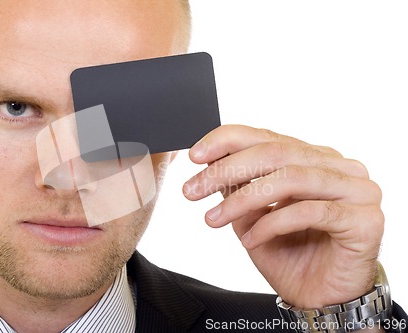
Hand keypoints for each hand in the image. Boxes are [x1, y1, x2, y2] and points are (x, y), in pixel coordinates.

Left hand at [183, 125, 382, 308]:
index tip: (194, 156)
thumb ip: (237, 187)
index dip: (228, 140)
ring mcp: (356, 190)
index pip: (268, 136)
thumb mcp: (252, 215)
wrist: (320, 298)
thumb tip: (207, 162)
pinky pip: (310, 212)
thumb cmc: (290, 254)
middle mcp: (337, 167)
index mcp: (312, 158)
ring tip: (213, 220)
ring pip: (290, 178)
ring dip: (243, 199)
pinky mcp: (364, 219)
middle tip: (192, 190)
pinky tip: (250, 240)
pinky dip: (272, 224)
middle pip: (275, 152)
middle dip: (226, 171)